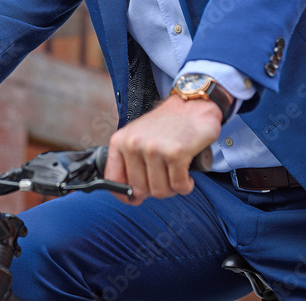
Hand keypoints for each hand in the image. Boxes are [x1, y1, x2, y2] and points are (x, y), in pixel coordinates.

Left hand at [103, 95, 221, 204]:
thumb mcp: (138, 137)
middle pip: (140, 190)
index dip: (124, 195)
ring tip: (176, 173)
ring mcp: (154, 148)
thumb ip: (131, 164)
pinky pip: (179, 186)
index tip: (135, 199)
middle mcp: (134, 144)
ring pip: (160, 191)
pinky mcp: (176, 153)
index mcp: (120, 141)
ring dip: (172, 188)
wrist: (192, 105)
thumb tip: (132, 197)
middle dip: (156, 189)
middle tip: (166, 177)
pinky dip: (186, 185)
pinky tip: (187, 175)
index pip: (113, 179)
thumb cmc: (166, 124)